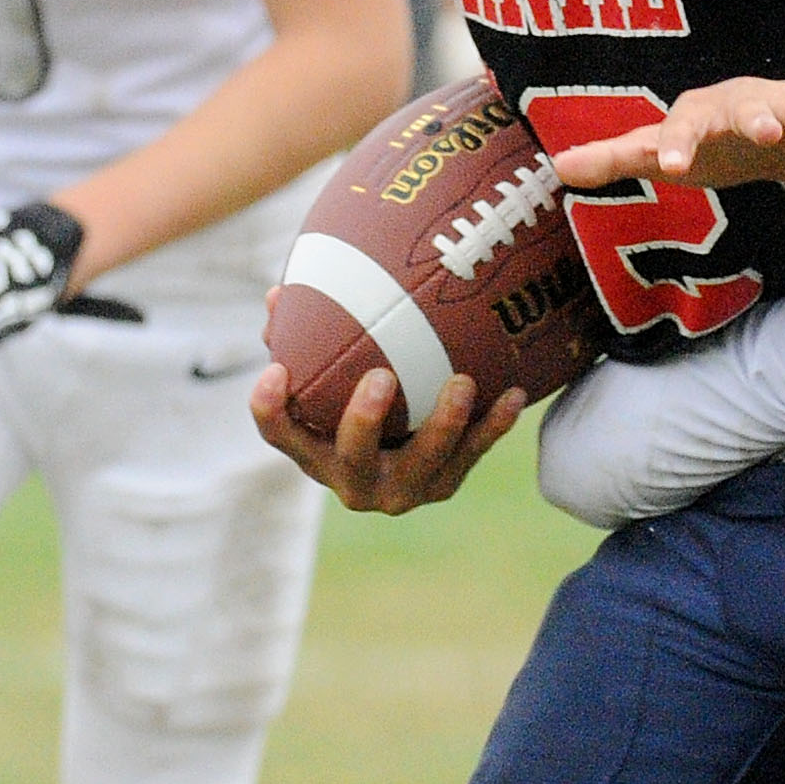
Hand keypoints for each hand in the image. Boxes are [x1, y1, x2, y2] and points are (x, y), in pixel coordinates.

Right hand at [248, 340, 525, 512]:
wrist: (410, 455)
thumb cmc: (354, 398)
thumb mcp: (329, 374)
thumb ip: (304, 337)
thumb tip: (278, 294)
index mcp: (313, 453)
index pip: (280, 436)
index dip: (270, 410)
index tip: (275, 371)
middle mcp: (352, 480)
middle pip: (351, 457)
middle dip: (363, 422)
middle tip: (380, 377)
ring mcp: (400, 489)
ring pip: (422, 463)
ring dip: (443, 424)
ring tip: (462, 383)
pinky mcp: (442, 485)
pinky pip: (472, 456)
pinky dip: (493, 426)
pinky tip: (514, 394)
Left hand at [548, 77, 784, 193]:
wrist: (777, 128)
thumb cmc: (715, 139)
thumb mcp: (669, 148)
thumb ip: (620, 156)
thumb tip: (559, 166)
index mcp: (704, 109)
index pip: (684, 122)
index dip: (677, 141)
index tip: (669, 165)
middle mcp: (747, 102)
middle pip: (748, 105)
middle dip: (755, 117)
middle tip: (761, 133)